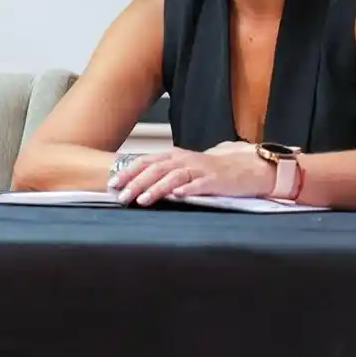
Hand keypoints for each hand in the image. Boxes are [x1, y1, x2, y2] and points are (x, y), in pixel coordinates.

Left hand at [109, 146, 274, 205]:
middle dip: (136, 183)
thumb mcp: (182, 167)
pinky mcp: (215, 180)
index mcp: (172, 157)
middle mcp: (183, 160)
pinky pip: (200, 184)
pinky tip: (178, 196)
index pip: (145, 162)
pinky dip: (188, 189)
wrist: (243, 166)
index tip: (112, 184)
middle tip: (122, 196)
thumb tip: (135, 184)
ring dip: (156, 188)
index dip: (127, 172)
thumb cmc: (208, 170)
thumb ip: (162, 173)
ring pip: (173, 177)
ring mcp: (199, 169)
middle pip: (155, 169)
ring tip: (143, 200)